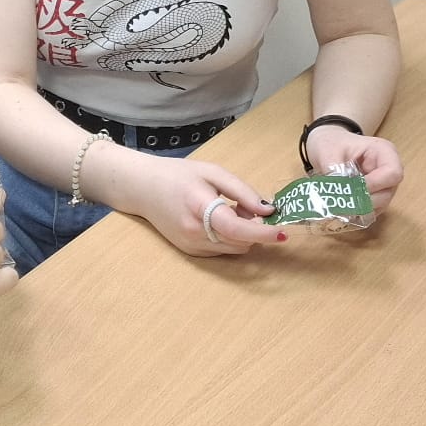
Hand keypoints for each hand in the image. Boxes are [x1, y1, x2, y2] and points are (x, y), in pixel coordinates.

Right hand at [116, 151, 281, 255]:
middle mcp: (195, 233)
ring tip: (229, 209)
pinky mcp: (190, 252)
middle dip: (253, 228)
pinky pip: (222, 250)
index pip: (238, 229)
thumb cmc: (179, 175)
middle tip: (245, 204)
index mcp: (200, 208)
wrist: (142, 188)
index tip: (283, 232)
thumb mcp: (213, 173)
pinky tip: (217, 220)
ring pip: (234, 249)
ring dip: (243, 234)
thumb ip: (243, 191)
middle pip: (241, 242)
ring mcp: (191, 245)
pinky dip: (229, 238)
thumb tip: (269, 210)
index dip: (264, 233)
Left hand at [304, 126, 403, 210]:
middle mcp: (388, 171)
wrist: (327, 146)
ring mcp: (383, 186)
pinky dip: (356, 214)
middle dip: (363, 201)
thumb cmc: (332, 143)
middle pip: (386, 194)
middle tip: (341, 202)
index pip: (392, 173)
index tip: (352, 187)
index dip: (374, 184)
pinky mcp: (375, 198)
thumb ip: (334, 171)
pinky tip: (341, 208)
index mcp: (384, 152)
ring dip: (359, 209)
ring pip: (379, 206)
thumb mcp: (328, 151)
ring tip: (338, 205)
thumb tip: (339, 192)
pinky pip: (370, 212)